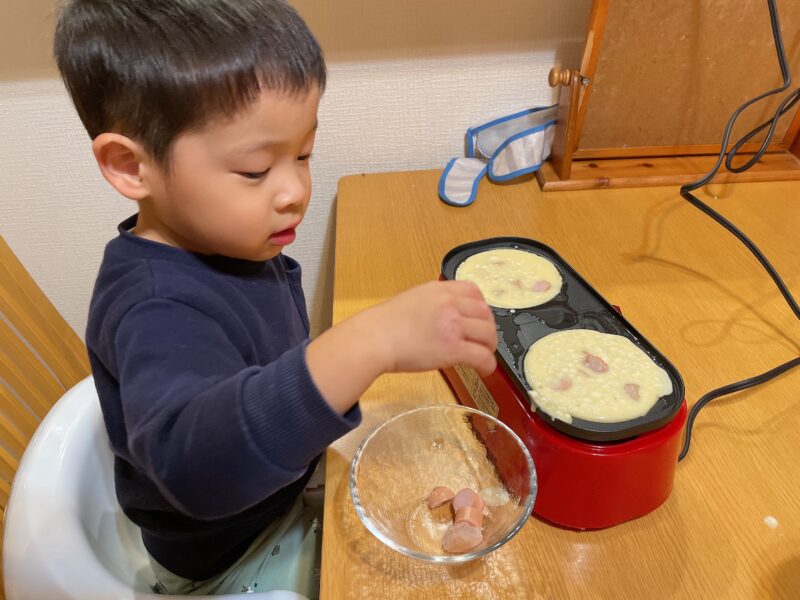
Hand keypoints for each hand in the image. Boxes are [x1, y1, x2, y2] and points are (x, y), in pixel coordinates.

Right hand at [307, 280, 496, 414]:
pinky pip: (482, 356)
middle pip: (485, 313)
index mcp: (439, 289)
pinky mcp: (453, 348)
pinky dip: (488, 365)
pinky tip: (484, 370)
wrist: (373, 339)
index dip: (481, 307)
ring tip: (483, 356)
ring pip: (488, 334)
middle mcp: (450, 303)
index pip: (474, 291)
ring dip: (489, 347)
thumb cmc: (384, 324)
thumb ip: (434, 303)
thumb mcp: (412, 299)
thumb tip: (446, 316)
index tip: (479, 319)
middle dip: (488, 328)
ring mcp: (453, 325)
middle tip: (483, 341)